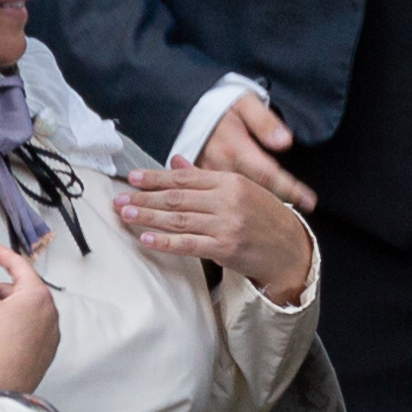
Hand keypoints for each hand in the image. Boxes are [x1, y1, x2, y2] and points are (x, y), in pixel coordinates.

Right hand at [0, 237, 59, 395]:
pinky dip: (8, 320)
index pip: (20, 266)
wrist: (2, 387)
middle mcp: (50, 312)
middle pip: (17, 290)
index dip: (2, 255)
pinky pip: (26, 326)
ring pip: (20, 309)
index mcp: (38, 296)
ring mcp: (49, 333)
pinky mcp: (43, 351)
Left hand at [124, 162, 314, 302]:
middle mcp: (227, 201)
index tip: (133, 177)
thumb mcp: (239, 189)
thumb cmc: (264, 217)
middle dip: (145, 196)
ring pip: (178, 219)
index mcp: (230, 181)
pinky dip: (165, 241)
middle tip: (120, 197)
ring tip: (126, 213)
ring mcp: (226, 225)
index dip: (156, 177)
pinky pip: (188, 244)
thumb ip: (205, 177)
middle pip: (177, 197)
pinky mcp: (225, 248)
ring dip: (149, 216)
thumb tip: (176, 162)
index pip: (185, 177)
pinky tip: (146, 237)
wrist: (290, 248)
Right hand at [194, 89, 319, 214]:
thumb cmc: (219, 105)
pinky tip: (254, 215)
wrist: (184, 110)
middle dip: (280, 205)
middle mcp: (221, 169)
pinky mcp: (199, 186)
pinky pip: (221, 201)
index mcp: (235, 149)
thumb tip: (285, 142)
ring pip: (238, 201)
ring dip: (260, 210)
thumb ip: (264, 122)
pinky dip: (239, 208)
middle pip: (255, 194)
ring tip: (283, 221)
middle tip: (304, 215)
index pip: (269, 175)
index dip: (291, 190)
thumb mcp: (244, 103)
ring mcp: (209, 180)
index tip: (310, 202)